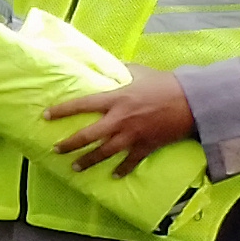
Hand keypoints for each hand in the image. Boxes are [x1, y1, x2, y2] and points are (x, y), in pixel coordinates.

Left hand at [48, 65, 195, 172]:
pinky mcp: (146, 146)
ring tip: (75, 168)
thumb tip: (112, 65)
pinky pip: (131, 162)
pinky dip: (122, 170)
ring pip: (104, 153)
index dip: (62, 110)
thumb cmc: (167, 84)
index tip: (45, 116)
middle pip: (88, 136)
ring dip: (88, 161)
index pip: (82, 105)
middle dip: (69, 144)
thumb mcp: (141, 72)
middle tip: (56, 150)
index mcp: (116, 99)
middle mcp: (119, 120)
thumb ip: (123, 70)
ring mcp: (132, 135)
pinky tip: (114, 176)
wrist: (193, 102)